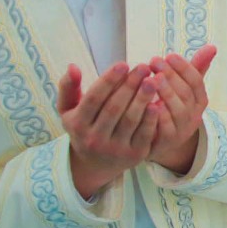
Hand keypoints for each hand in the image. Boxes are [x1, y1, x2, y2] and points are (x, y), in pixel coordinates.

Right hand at [57, 61, 162, 198]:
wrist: (95, 164)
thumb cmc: (83, 127)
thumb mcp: (68, 110)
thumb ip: (68, 87)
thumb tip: (73, 66)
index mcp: (78, 124)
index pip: (94, 98)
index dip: (109, 80)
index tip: (123, 64)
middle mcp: (94, 139)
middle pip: (115, 108)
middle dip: (130, 85)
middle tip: (144, 67)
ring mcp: (115, 149)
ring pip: (131, 120)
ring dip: (143, 98)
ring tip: (154, 80)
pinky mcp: (134, 156)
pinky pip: (145, 134)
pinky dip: (152, 118)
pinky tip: (158, 102)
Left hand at [145, 45, 217, 174]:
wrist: (159, 141)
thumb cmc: (170, 107)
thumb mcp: (183, 87)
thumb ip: (196, 68)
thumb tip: (212, 46)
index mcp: (200, 101)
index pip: (197, 82)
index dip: (184, 68)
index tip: (169, 55)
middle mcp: (194, 115)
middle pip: (187, 94)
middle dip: (171, 76)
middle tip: (155, 61)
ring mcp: (182, 130)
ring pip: (177, 110)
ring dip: (165, 93)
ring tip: (150, 78)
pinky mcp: (168, 141)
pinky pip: (164, 127)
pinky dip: (157, 114)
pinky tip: (146, 101)